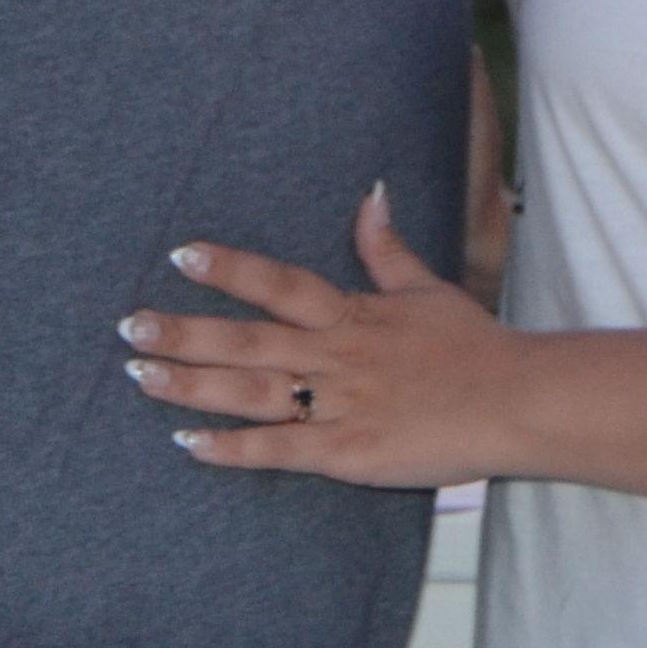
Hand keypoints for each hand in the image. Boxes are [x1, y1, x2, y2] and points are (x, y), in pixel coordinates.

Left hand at [120, 183, 518, 490]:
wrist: (517, 403)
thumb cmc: (472, 347)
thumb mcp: (427, 289)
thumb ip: (387, 249)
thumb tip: (371, 193)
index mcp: (352, 315)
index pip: (280, 285)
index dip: (230, 269)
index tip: (182, 256)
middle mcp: (337, 356)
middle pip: (248, 340)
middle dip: (186, 332)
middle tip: (130, 326)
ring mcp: (341, 406)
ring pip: (253, 393)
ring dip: (193, 385)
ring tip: (141, 376)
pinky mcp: (349, 455)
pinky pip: (281, 450)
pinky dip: (233, 447)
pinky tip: (188, 443)